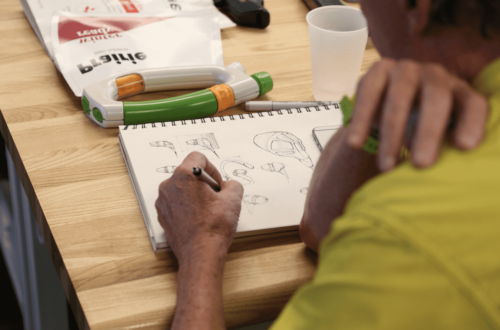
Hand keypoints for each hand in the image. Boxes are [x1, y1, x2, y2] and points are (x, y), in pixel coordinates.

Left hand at [155, 152, 243, 262]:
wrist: (200, 254)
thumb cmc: (214, 227)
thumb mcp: (233, 199)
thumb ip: (232, 184)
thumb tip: (227, 186)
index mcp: (185, 175)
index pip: (198, 157)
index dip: (212, 169)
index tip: (217, 184)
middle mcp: (169, 185)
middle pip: (188, 173)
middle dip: (203, 183)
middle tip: (215, 198)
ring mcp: (163, 201)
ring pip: (181, 188)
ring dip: (194, 195)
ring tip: (207, 210)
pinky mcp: (162, 215)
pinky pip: (175, 203)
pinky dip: (186, 206)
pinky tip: (198, 219)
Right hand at [348, 58, 488, 171]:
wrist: (384, 105)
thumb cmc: (418, 127)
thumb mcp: (436, 136)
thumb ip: (442, 147)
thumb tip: (442, 178)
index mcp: (458, 91)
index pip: (472, 103)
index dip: (471, 123)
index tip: (465, 147)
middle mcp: (436, 75)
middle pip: (436, 98)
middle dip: (428, 132)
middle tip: (421, 164)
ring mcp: (406, 69)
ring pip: (400, 97)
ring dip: (392, 133)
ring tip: (387, 166)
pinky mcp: (379, 69)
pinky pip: (369, 93)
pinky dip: (361, 120)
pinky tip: (356, 143)